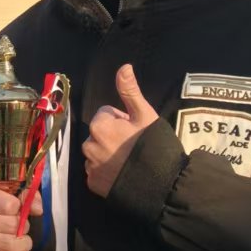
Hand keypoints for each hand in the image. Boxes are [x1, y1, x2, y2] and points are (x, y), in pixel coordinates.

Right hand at [0, 181, 39, 250]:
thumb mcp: (7, 194)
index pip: (10, 205)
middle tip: (21, 230)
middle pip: (10, 225)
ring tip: (21, 242)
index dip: (20, 210)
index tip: (16, 212)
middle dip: (23, 229)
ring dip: (22, 245)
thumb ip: (25, 195)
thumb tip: (37, 209)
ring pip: (7, 244)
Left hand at [81, 65, 159, 196]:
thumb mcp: (145, 115)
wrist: (161, 184)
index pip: (105, 114)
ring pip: (96, 153)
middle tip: (133, 146)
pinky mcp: (93, 185)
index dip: (122, 120)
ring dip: (107, 153)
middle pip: (99, 133)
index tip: (135, 130)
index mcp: (99, 126)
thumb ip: (130, 91)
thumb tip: (124, 66)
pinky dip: (106, 172)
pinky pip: (96, 172)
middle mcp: (89, 145)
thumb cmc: (153, 146)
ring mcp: (90, 167)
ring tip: (129, 161)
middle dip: (113, 136)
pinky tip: (122, 174)